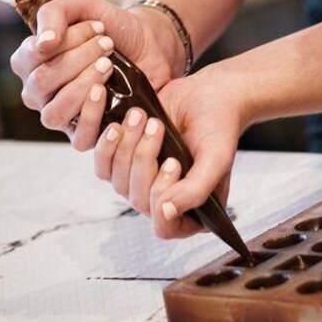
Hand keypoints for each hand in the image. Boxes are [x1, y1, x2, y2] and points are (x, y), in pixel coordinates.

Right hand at [10, 0, 184, 147]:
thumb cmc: (110, 26)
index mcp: (30, 63)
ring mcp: (61, 116)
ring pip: (55, 112)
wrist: (150, 45)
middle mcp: (38, 93)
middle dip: (79, 59)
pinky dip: (93, 116)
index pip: (31, 56)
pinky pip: (79, 138)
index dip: (65, 40)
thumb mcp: (81, 5)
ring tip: (109, 66)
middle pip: (43, 82)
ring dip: (84, 85)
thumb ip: (53, 14)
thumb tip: (43, 45)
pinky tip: (107, 93)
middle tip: (107, 45)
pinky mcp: (86, 134)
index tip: (98, 26)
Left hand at [93, 64, 249, 238]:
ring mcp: (144, 183)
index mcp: (194, 210)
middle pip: (139, 201)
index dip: (161, 197)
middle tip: (159, 127)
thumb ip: (196, 189)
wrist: (207, 94)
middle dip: (144, 160)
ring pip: (119, 183)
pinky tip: (121, 123)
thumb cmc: (218, 125)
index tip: (173, 162)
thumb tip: (166, 213)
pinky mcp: (125, 163)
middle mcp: (166, 201)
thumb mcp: (217, 158)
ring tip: (144, 117)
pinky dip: (108, 144)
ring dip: (128, 146)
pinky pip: (104, 166)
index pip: (164, 227)